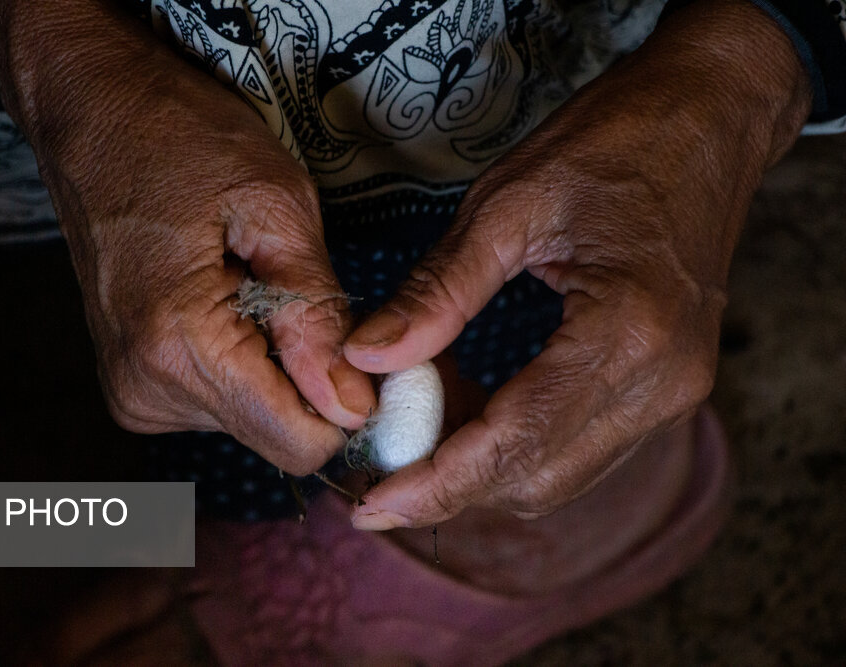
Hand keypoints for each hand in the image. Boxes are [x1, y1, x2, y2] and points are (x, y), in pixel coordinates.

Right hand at [0, 1, 373, 473]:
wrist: (93, 112)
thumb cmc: (182, 137)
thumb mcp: (276, 206)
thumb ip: (318, 315)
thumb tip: (355, 406)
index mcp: (182, 345)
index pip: (297, 444)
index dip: (348, 404)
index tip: (361, 347)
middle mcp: (147, 387)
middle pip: (278, 434)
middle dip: (309, 376)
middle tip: (295, 288)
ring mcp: (133, 391)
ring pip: (252, 419)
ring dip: (272, 361)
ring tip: (247, 281)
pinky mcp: (132, 385)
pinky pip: (219, 400)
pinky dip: (240, 359)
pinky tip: (222, 297)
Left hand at [344, 0, 811, 527]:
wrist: (707, 118)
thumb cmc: (612, 144)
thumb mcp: (507, 205)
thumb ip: (438, 292)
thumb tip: (366, 360)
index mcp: (628, 333)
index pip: (517, 442)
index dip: (437, 484)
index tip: (370, 506)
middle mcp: (662, 383)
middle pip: (539, 480)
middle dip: (450, 484)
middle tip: (377, 461)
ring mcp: (673, 392)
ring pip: (559, 474)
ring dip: (481, 465)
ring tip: (416, 420)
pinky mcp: (665, 386)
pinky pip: (579, 444)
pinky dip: (517, 442)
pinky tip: (468, 404)